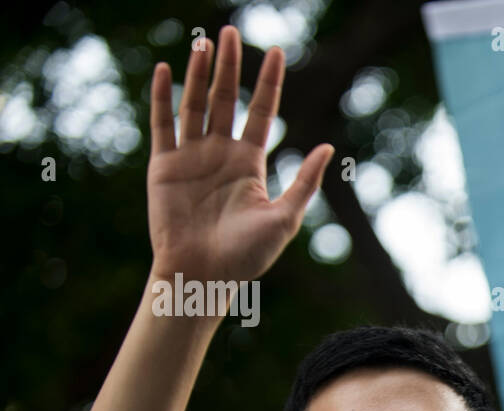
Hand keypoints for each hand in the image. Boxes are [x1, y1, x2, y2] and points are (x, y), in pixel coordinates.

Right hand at [147, 25, 332, 284]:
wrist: (203, 276)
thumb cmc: (247, 256)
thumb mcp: (284, 218)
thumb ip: (304, 182)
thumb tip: (329, 148)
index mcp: (249, 164)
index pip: (260, 112)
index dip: (268, 82)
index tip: (276, 51)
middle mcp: (220, 154)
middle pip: (226, 100)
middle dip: (230, 66)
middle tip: (230, 30)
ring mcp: (191, 158)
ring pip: (195, 105)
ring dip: (198, 74)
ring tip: (203, 43)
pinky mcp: (164, 166)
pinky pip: (162, 124)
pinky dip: (163, 97)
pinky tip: (165, 70)